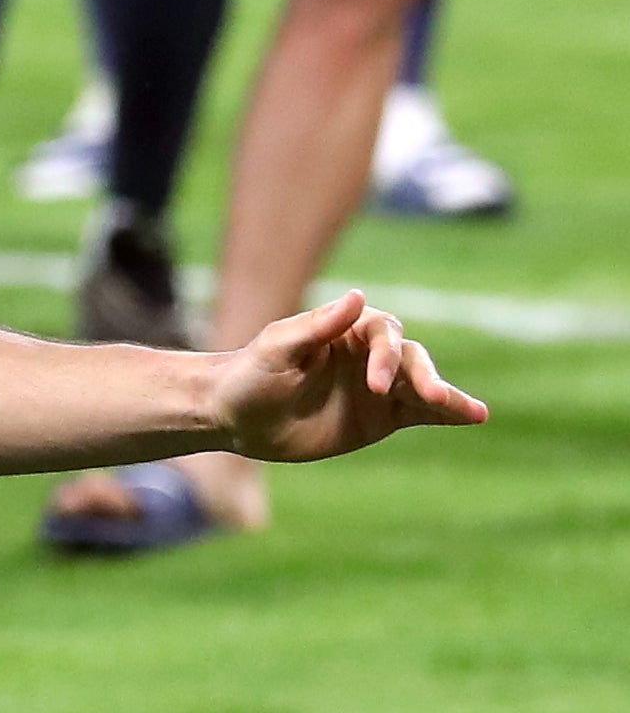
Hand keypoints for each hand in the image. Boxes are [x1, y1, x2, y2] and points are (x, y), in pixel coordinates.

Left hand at [216, 290, 486, 462]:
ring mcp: (380, 386)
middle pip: (411, 358)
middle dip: (423, 376)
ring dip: (447, 396)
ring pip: (422, 385)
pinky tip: (474, 416)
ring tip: (475, 411)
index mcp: (348, 329)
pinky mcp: (383, 415)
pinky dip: (447, 413)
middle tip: (429, 395)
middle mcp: (371, 354)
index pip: (382, 334)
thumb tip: (357, 295)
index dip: (385, 356)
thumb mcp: (277, 348)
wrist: (237, 417)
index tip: (377, 383)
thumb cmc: (252, 374)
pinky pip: (421, 413)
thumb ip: (316, 325)